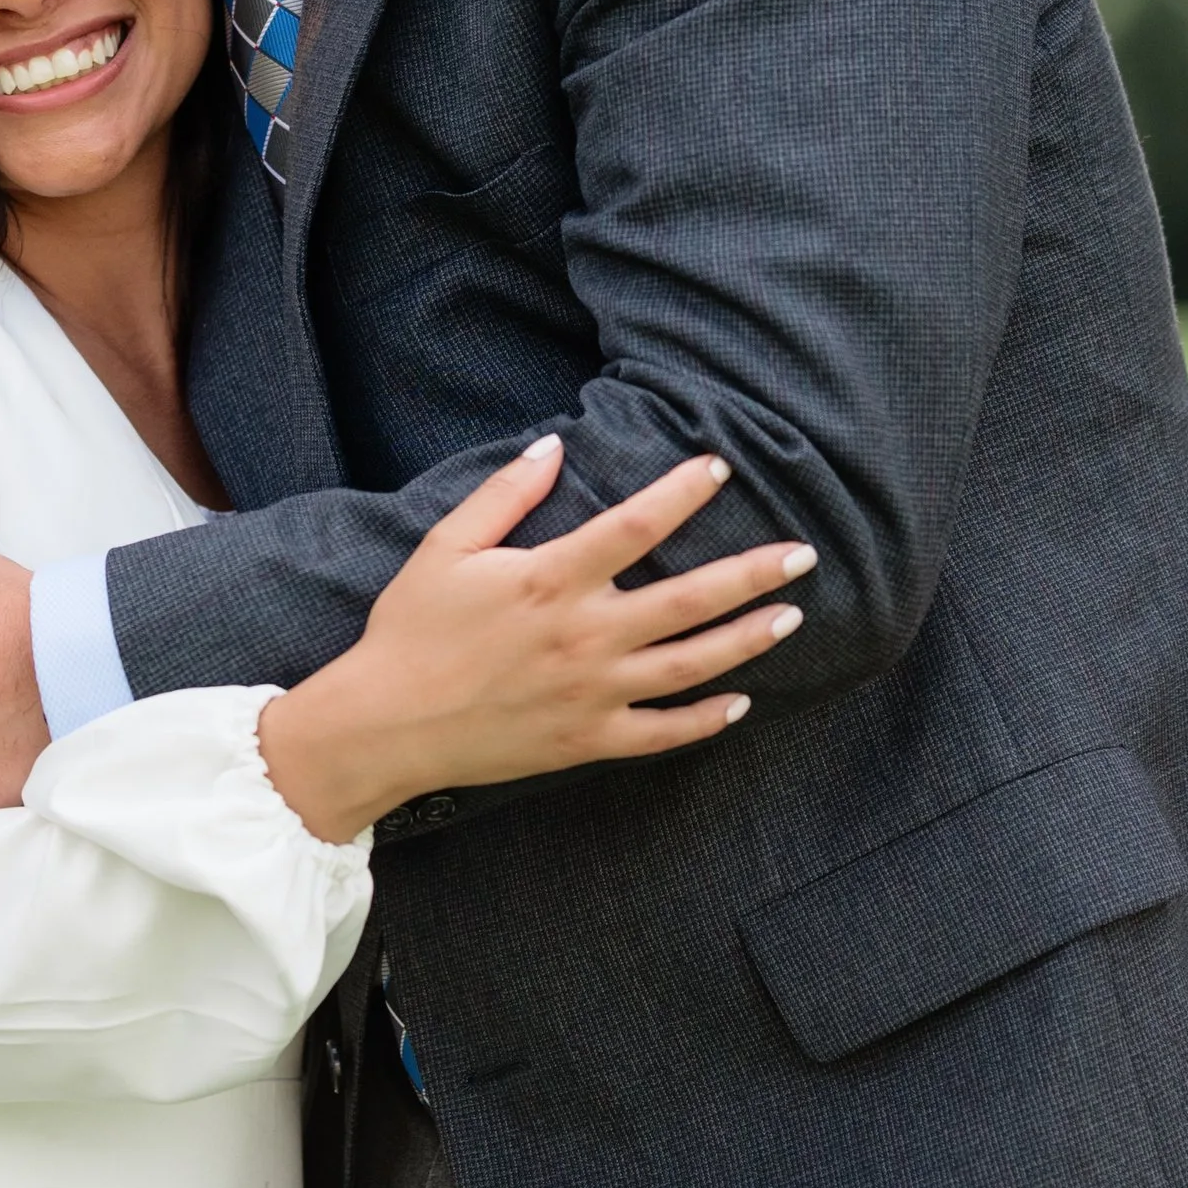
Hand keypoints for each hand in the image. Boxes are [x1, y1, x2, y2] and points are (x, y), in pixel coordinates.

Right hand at [256, 445, 811, 845]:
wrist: (385, 724)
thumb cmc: (410, 629)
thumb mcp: (446, 547)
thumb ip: (504, 495)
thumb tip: (554, 447)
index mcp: (550, 579)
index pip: (636, 525)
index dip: (683, 492)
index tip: (719, 467)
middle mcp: (584, 634)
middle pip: (689, 598)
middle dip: (752, 573)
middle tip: (802, 554)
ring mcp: (592, 692)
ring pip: (691, 664)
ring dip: (747, 639)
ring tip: (790, 616)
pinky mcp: (587, 740)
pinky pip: (662, 732)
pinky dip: (705, 720)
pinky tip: (740, 703)